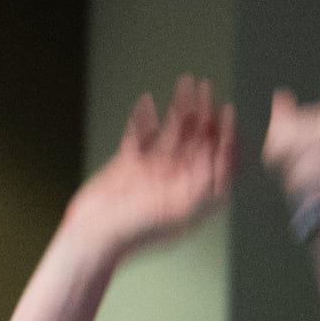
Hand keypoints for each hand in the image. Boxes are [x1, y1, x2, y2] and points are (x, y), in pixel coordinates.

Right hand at [68, 77, 235, 254]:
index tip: (226, 112)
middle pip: (198, 139)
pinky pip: (139, 137)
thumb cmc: (135, 232)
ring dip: (179, 107)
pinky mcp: (128, 165)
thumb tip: (220, 157)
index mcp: (194, 191)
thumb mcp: (180, 211)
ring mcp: (154, 170)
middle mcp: (178, 178)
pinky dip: (142, 120)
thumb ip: (202, 184)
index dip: (226, 133)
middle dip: (204, 112)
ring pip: (172, 132)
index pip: (218, 156)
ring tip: (184, 84)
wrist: (93, 236)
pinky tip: (145, 102)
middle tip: (206, 88)